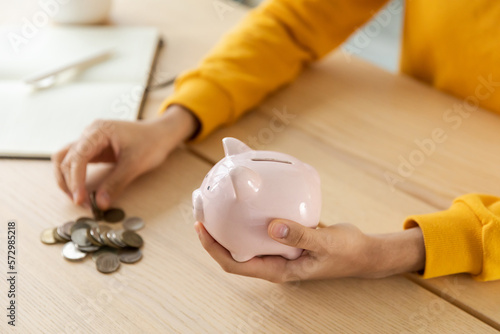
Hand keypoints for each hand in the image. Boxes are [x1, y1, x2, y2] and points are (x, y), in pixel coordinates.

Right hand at [52, 104, 198, 208]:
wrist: (161, 134)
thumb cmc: (151, 143)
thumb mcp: (135, 164)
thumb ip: (116, 183)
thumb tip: (100, 204)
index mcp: (98, 131)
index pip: (78, 156)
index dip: (76, 179)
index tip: (80, 199)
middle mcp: (89, 134)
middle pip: (66, 159)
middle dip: (71, 183)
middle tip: (82, 204)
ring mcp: (89, 141)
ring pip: (66, 161)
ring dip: (67, 181)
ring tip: (77, 199)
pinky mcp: (93, 150)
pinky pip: (76, 163)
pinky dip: (74, 178)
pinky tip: (80, 191)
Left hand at [195, 219, 424, 282]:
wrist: (362, 250)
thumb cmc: (345, 254)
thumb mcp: (325, 245)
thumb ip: (300, 236)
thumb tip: (273, 227)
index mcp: (276, 269)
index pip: (235, 264)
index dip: (214, 249)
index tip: (201, 229)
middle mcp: (272, 259)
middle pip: (234, 250)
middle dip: (215, 233)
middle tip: (202, 209)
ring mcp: (278, 247)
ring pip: (246, 236)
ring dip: (231, 221)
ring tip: (218, 199)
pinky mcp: (285, 234)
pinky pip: (263, 223)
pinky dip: (254, 210)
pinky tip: (252, 193)